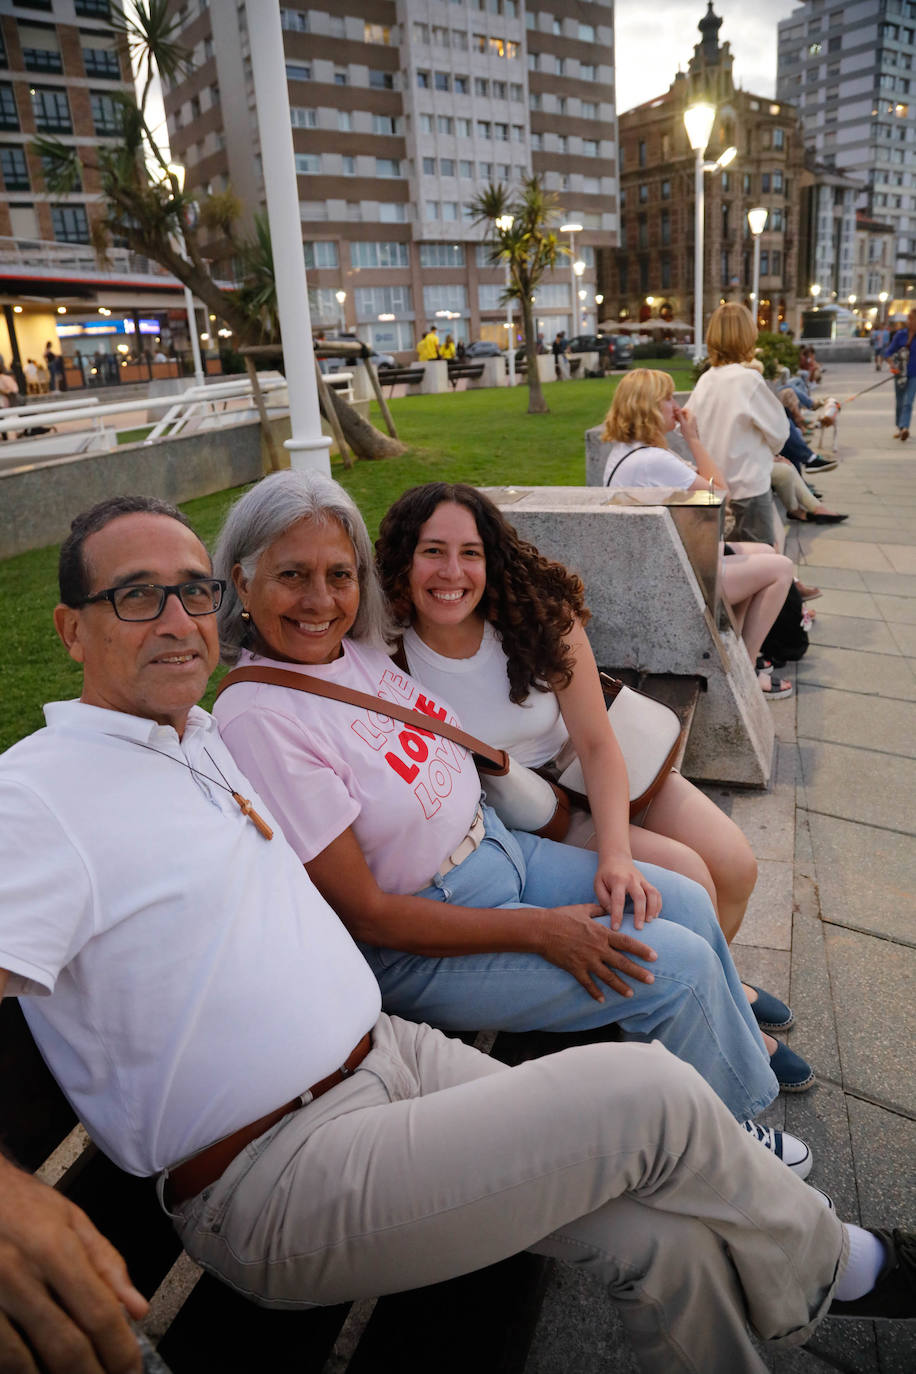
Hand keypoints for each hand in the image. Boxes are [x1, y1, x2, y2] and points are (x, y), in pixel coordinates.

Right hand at [0, 1159, 146, 1373]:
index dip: (119, 1352)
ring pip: (24, 1363)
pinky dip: (19, 1369)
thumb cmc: (19, 1203)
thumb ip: (106, 1264)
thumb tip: (136, 1309)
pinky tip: (37, 1371)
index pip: (98, 1313)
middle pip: (65, 1347)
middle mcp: (19, 1274)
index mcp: (54, 1247)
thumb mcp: (71, 1219)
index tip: (131, 1371)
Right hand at [537, 905, 656, 1001]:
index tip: (654, 956)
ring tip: (631, 994)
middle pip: (621, 962)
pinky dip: (594, 993)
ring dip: (620, 986)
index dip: (641, 950)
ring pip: (607, 976)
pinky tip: (602, 1000)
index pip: (626, 942)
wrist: (541, 928)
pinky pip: (587, 983)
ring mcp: (586, 960)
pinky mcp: (575, 968)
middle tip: (651, 980)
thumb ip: (598, 910)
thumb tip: (607, 907)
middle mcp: (597, 948)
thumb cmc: (561, 916)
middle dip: (638, 972)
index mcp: (601, 933)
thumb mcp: (582, 909)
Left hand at [593, 856, 662, 930]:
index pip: (618, 900)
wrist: (616, 858)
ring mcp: (641, 880)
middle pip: (639, 897)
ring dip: (652, 908)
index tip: (615, 928)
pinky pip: (656, 893)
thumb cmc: (605, 875)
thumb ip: (603, 899)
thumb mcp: (598, 884)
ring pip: (652, 894)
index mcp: (617, 880)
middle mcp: (631, 879)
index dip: (617, 915)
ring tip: (649, 921)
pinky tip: (654, 915)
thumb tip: (612, 913)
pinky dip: (658, 904)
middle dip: (640, 913)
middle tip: (638, 928)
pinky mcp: (647, 882)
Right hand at [674, 405, 699, 444]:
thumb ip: (679, 415)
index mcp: (691, 416)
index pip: (686, 409)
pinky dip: (681, 420)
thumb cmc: (687, 432)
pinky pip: (685, 420)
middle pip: (685, 413)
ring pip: (685, 416)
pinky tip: (677, 422)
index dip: (680, 410)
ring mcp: (691, 420)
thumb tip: (676, 409)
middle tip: (673, 416)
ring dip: (679, 417)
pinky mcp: (690, 424)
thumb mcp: (682, 423)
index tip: (675, 413)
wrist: (692, 439)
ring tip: (674, 419)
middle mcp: (692, 417)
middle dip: (679, 414)